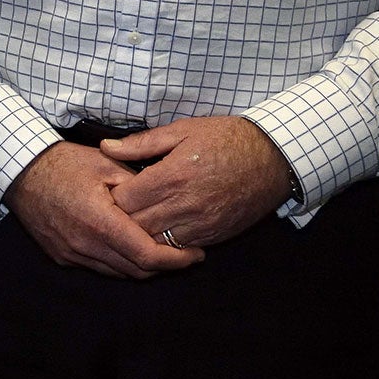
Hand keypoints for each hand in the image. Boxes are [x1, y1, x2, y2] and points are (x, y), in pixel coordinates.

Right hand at [5, 142, 203, 278]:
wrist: (19, 171)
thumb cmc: (64, 163)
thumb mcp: (107, 164)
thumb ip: (139, 189)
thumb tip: (168, 205)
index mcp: (100, 222)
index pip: (148, 256)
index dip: (178, 260)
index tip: (197, 254)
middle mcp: (86, 245)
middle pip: (138, 271)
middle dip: (165, 265)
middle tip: (183, 252)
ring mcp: (71, 254)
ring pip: (119, 274)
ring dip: (142, 266)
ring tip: (158, 250)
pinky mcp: (61, 257)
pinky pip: (99, 268)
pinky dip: (118, 262)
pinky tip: (125, 246)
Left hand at [102, 115, 294, 249]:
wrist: (272, 158)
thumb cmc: (225, 139)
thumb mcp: (181, 131)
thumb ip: (141, 143)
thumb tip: (106, 147)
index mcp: (172, 176)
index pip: (125, 200)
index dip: (111, 197)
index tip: (107, 190)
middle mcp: (185, 205)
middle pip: (136, 225)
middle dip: (120, 219)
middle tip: (113, 209)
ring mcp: (201, 224)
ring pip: (156, 242)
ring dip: (141, 234)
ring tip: (133, 221)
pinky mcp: (215, 235)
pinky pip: (180, 248)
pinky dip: (165, 242)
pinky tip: (159, 229)